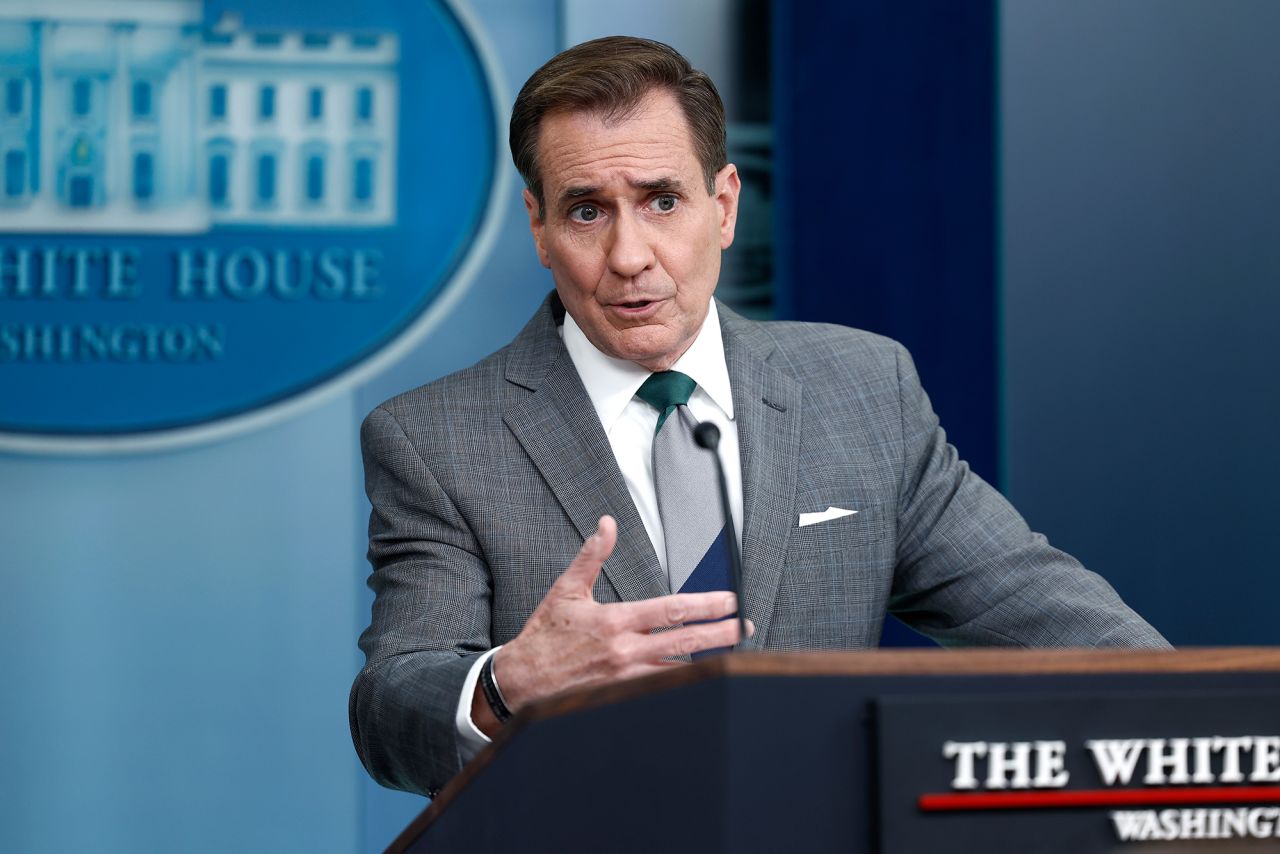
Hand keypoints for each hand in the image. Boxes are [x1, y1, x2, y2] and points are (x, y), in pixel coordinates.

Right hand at [472, 515, 748, 734]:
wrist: (520, 683)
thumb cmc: (544, 636)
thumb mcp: (566, 590)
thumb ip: (591, 557)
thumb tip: (606, 525)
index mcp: (615, 621)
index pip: (671, 611)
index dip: (706, 605)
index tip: (729, 601)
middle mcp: (625, 651)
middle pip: (685, 642)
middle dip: (721, 634)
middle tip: (744, 626)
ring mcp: (626, 679)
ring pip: (678, 669)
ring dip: (708, 660)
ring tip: (733, 652)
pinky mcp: (621, 698)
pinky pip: (660, 688)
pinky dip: (683, 682)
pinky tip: (702, 678)